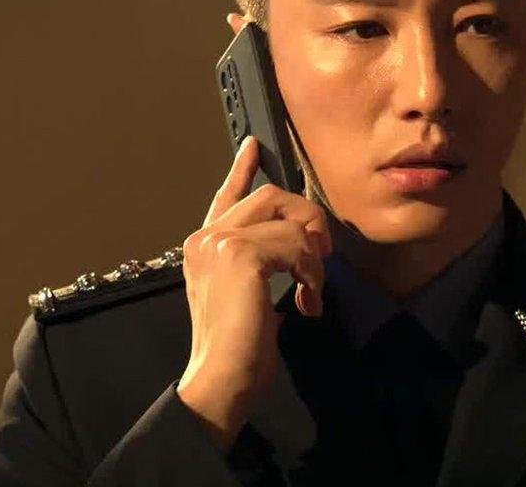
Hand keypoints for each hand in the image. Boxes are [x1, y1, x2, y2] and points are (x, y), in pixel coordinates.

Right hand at [175, 136, 332, 451]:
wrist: (220, 380)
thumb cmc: (238, 351)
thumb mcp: (251, 297)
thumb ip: (263, 265)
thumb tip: (301, 248)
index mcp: (205, 247)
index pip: (226, 196)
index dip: (242, 168)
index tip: (254, 145)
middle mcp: (207, 237)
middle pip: (271, 196)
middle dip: (307, 220)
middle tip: (321, 258)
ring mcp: (220, 242)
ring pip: (290, 220)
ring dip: (312, 259)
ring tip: (311, 293)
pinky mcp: (239, 253)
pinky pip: (296, 244)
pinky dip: (311, 274)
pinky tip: (306, 302)